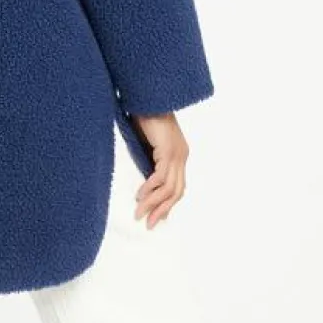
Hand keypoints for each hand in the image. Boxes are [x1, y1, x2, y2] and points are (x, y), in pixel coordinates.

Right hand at [129, 112, 189, 227]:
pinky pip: (160, 176)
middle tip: (149, 225)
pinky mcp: (168, 150)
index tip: (156, 218)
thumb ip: (149, 161)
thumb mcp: (147, 145)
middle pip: (176, 192)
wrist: (148, 98)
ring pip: (168, 188)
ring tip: (140, 214)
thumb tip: (142, 181)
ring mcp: (176, 154)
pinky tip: (140, 196)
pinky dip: (150, 188)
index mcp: (179, 156)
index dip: (167, 205)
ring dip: (153, 204)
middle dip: (161, 210)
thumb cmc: (145, 117)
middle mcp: (181, 156)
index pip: (177, 187)